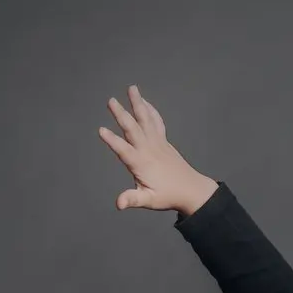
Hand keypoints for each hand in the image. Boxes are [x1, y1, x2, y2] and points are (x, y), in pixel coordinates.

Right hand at [99, 86, 217, 216]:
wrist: (191, 190)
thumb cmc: (168, 196)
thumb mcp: (148, 200)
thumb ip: (133, 199)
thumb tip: (118, 204)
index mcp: (141, 163)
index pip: (124, 150)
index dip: (112, 141)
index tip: (101, 130)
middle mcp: (148, 149)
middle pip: (133, 129)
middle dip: (121, 115)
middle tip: (111, 100)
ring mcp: (157, 142)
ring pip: (145, 119)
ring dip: (137, 103)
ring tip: (131, 88)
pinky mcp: (163, 141)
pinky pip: (156, 121)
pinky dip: (150, 110)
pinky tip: (144, 101)